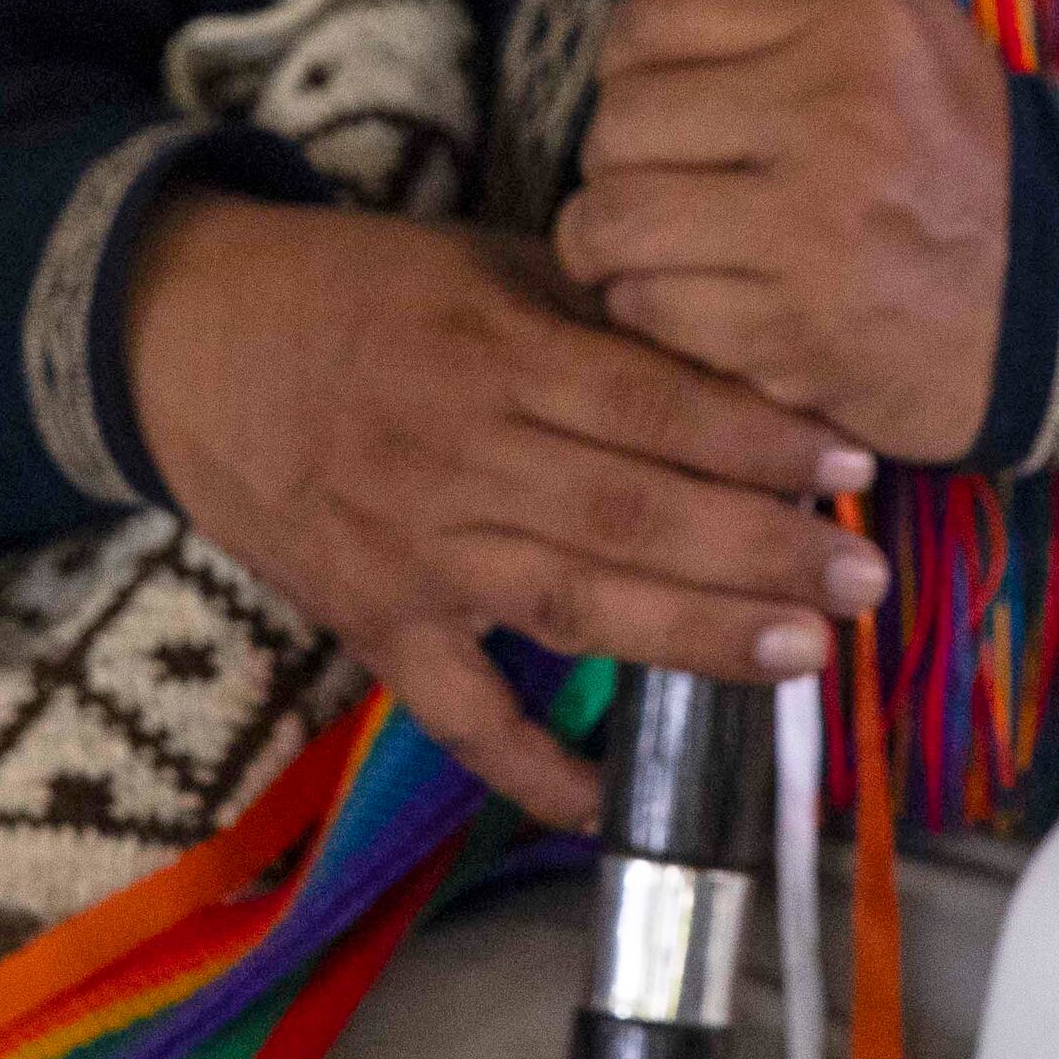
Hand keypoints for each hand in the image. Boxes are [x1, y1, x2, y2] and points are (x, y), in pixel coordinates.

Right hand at [124, 196, 884, 828]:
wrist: (192, 342)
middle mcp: (458, 454)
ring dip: (693, 636)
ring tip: (801, 655)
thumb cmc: (366, 290)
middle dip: (759, 550)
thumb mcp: (487, 260)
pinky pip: (459, 715)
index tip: (852, 463)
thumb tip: (745, 353)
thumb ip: (603, 311)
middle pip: (630, 512)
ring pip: (571, 604)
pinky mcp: (375, 625)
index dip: (754, 439)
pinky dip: (533, 765)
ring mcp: (413, 551)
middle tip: (865, 581)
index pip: (649, 403)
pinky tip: (611, 799)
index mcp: (493, 347)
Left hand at [555, 0, 1012, 465]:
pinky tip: (685, 293)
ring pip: (614, 215)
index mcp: (858, 23)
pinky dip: (646, 304)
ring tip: (641, 234)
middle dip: (618, 146)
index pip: (657, 8)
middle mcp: (833, 115)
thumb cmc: (961, 148)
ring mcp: (808, 228)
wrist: (1053, 293)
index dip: (631, 46)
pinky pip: (646, 303)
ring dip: (608, 234)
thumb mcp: (913, 17)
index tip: (649, 76)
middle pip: (622, 116)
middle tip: (651, 164)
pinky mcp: (788, 328)